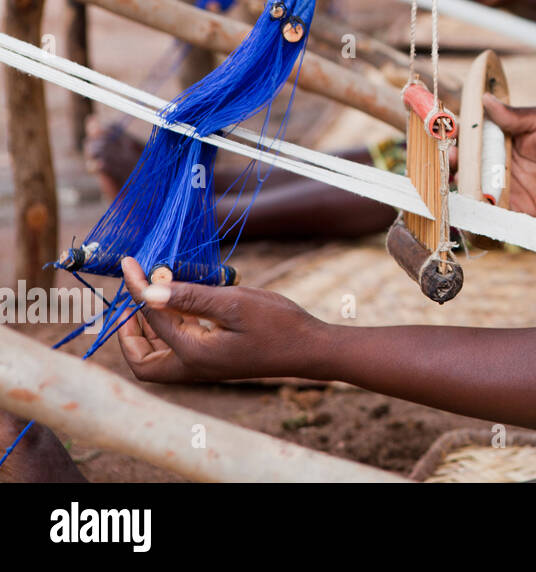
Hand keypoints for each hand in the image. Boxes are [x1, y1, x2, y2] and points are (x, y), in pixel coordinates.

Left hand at [116, 257, 326, 383]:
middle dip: (129, 334)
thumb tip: (149, 289)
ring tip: (152, 298)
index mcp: (193, 354)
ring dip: (149, 333)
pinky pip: (181, 351)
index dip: (138, 288)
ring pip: (160, 359)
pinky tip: (183, 306)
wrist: (310, 348)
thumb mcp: (235, 303)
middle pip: (143, 362)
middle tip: (131, 301)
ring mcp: (206, 367)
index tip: (131, 263)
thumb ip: (190, 297)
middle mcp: (194, 367)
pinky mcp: (217, 361)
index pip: (152, 317)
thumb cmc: (278, 325)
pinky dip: (171, 331)